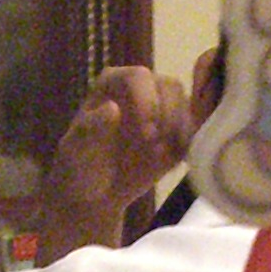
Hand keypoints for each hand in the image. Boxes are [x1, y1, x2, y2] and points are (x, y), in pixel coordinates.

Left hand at [35, 66, 195, 259]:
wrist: (94, 195)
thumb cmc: (79, 168)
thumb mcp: (75, 152)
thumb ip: (91, 129)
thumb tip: (113, 108)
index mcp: (114, 84)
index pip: (139, 76)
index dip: (147, 100)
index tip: (146, 132)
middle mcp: (142, 90)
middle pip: (170, 86)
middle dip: (169, 115)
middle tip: (156, 145)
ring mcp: (162, 110)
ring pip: (187, 106)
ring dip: (181, 131)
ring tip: (162, 156)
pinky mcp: (176, 134)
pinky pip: (195, 131)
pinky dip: (191, 145)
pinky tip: (173, 162)